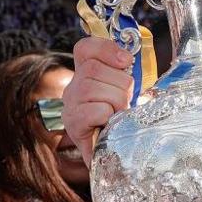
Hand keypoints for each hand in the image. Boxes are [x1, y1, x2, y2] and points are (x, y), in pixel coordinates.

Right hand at [63, 37, 133, 167]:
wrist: (121, 153)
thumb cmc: (126, 120)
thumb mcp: (129, 92)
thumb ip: (128, 72)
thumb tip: (131, 55)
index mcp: (87, 75)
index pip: (85, 48)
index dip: (106, 48)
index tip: (127, 61)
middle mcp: (73, 87)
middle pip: (93, 68)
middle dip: (120, 83)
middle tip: (126, 100)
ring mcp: (70, 106)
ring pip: (91, 87)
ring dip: (116, 100)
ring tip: (120, 113)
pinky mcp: (73, 126)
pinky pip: (92, 110)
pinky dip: (107, 116)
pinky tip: (110, 124)